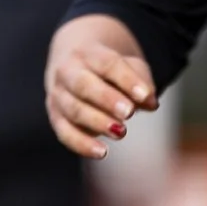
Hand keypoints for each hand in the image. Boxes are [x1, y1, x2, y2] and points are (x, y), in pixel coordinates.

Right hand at [44, 14, 158, 158]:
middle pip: (83, 84)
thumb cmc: (108, 68)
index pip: (107, 63)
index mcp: (89, 53)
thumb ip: (142, 81)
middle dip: (106, 99)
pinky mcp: (55, 116)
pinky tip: (102, 152)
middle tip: (128, 112)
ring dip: (97, 122)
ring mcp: (58, 94)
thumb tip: (150, 103)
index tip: (145, 95)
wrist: (73, 62)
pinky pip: (65, 132)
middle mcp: (68, 71)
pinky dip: (82, 144)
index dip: (127, 80)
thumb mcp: (128, 65)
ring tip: (121, 132)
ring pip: (73, 109)